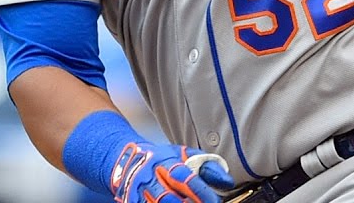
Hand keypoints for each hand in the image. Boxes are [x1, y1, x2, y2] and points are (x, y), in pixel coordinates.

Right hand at [111, 142, 233, 202]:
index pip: (184, 178)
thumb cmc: (161, 159)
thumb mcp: (185, 155)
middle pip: (167, 198)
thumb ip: (207, 166)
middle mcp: (150, 177)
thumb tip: (227, 181)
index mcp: (165, 162)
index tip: (213, 202)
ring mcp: (138, 192)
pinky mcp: (132, 202)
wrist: (126, 160)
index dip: (200, 192)